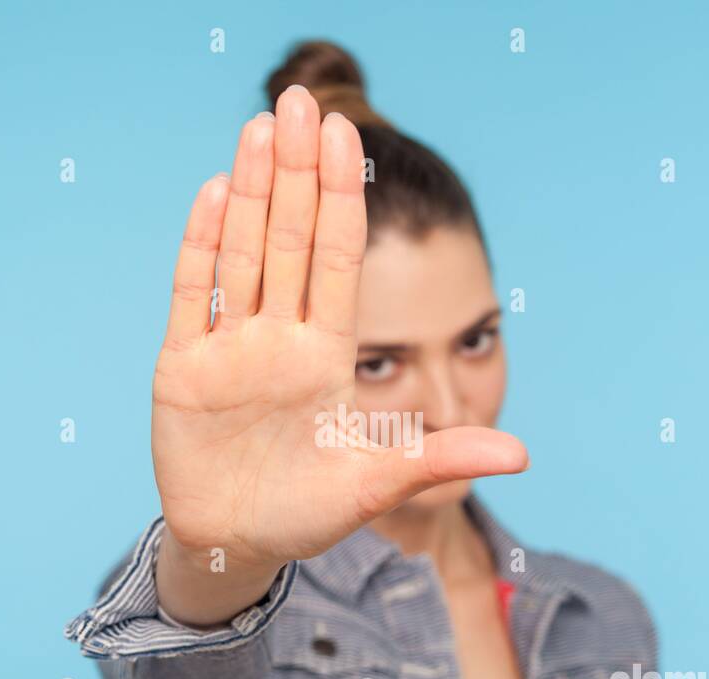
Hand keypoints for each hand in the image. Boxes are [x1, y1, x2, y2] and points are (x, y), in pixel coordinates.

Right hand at [151, 85, 527, 577]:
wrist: (239, 545)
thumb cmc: (309, 513)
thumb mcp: (379, 484)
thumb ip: (441, 458)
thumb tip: (524, 453)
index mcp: (327, 354)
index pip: (337, 260)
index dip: (341, 199)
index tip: (348, 138)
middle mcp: (279, 338)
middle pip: (288, 240)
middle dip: (295, 173)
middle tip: (300, 103)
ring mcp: (230, 348)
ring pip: (243, 254)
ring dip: (250, 193)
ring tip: (260, 128)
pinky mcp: (184, 368)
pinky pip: (193, 296)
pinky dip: (201, 247)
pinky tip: (215, 193)